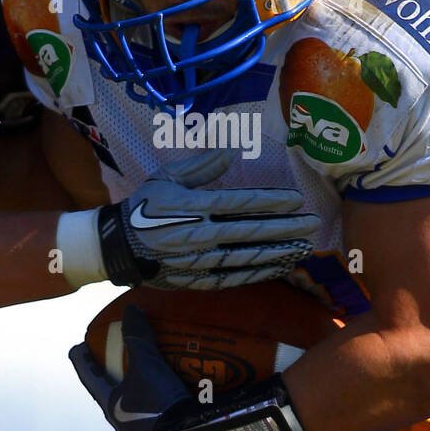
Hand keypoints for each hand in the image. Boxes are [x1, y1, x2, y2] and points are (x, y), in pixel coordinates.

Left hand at [69, 305, 190, 430]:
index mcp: (111, 406)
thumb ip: (137, 337)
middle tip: (119, 360)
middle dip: (114, 379)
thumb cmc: (157, 402)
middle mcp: (122, 424)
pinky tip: (176, 397)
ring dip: (139, 395)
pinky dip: (164, 407)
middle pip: (112, 395)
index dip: (82, 362)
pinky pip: (160, 420)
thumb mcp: (147, 365)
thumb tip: (130, 309)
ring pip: (135, 410)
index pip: (89, 379)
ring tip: (151, 377)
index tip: (77, 348)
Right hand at [97, 148, 319, 289]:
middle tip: (313, 224)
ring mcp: (199, 261)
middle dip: (286, 228)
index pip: (241, 204)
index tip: (296, 199)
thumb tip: (231, 150)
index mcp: (193, 207)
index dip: (271, 201)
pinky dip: (258, 273)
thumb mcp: (167, 177)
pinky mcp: (196, 280)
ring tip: (303, 248)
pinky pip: (233, 278)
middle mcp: (200, 235)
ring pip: (247, 258)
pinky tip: (278, 267)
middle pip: (252, 232)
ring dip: (278, 253)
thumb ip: (202, 166)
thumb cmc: (144, 206)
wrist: (117, 246)